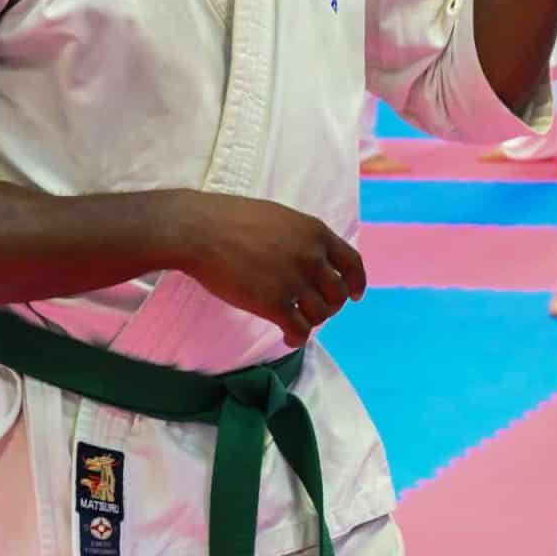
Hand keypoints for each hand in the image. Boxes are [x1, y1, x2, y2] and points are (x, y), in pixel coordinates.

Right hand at [168, 191, 366, 347]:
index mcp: (316, 232)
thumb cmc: (231, 219)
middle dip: (331, 305)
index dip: (357, 282)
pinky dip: (297, 338)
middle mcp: (312, 257)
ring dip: (312, 322)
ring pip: (321, 314)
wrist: (199, 230)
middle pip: (338, 293)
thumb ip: (301, 238)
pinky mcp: (274, 303)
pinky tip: (288, 338)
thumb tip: (310, 257)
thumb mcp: (280, 218)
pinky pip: (299, 329)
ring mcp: (294, 281)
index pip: (352, 263)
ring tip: (298, 322)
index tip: (356, 295)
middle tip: (316, 311)